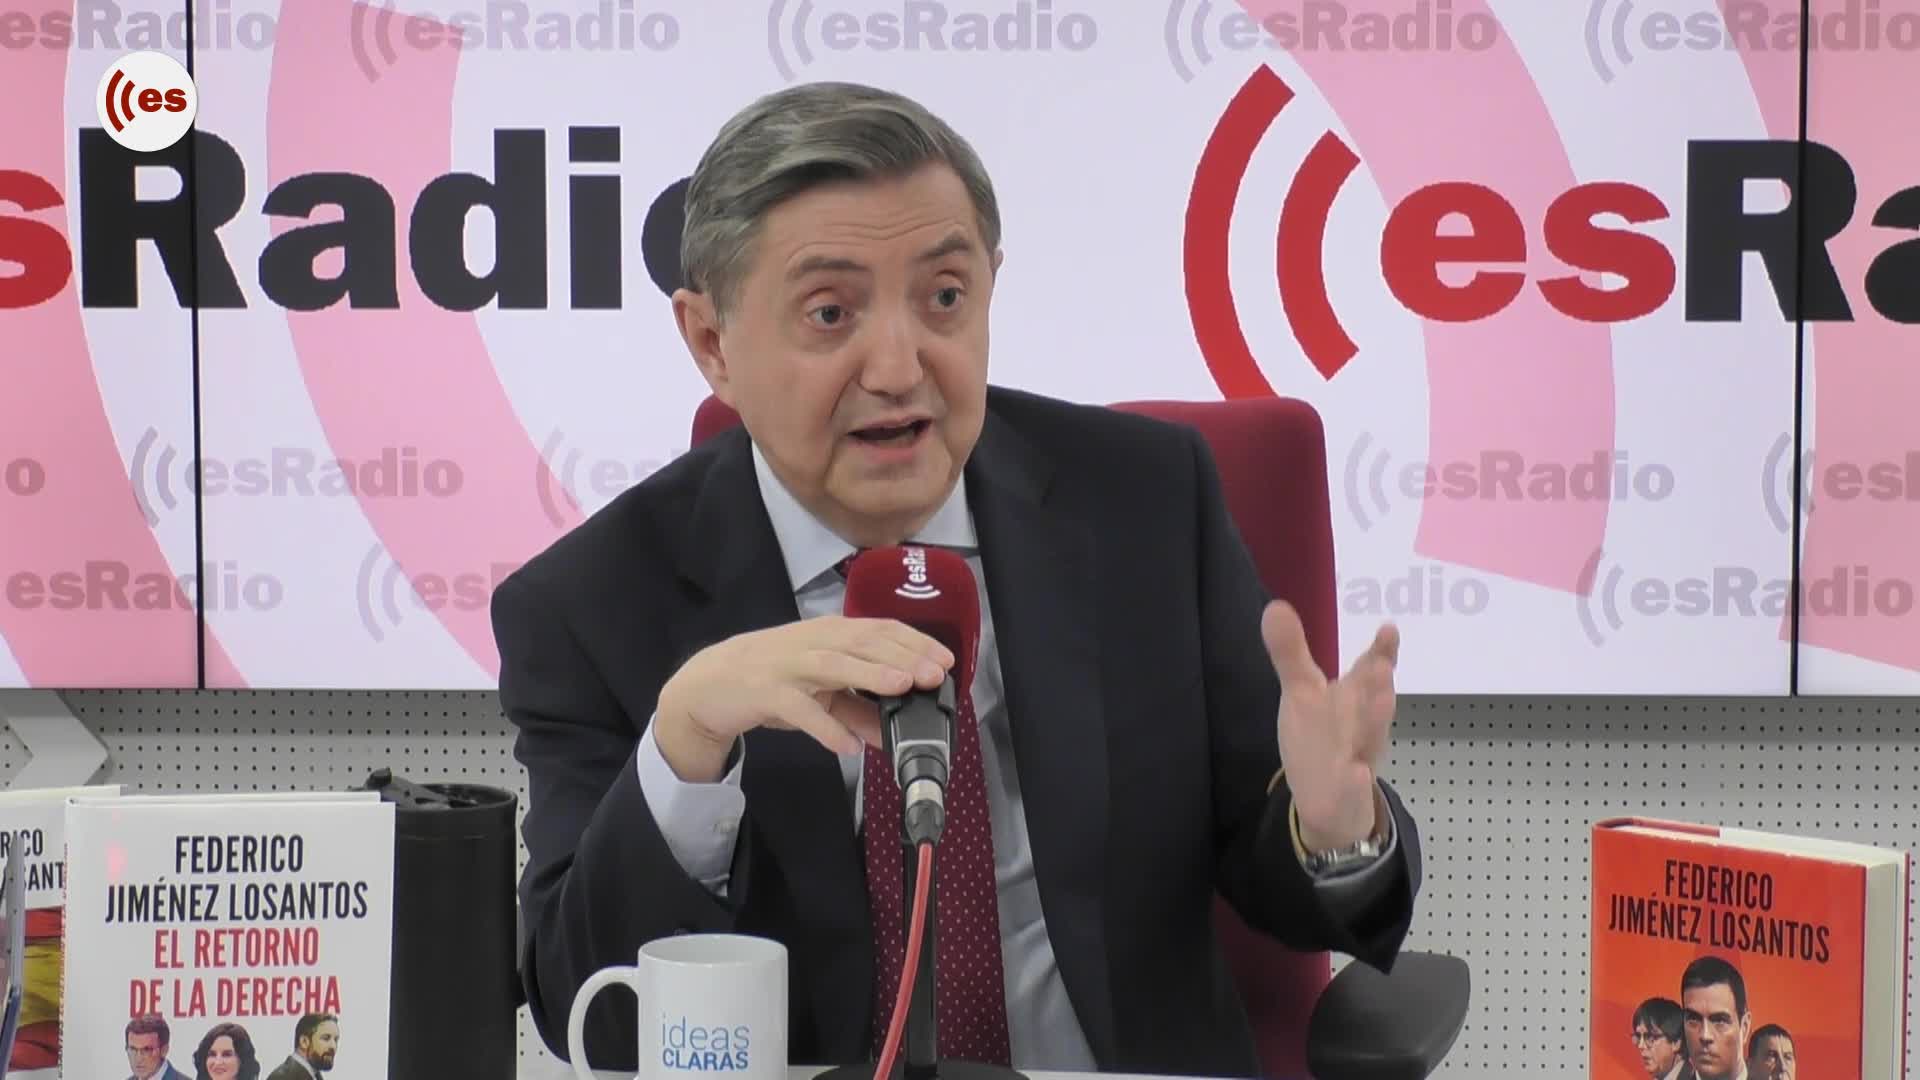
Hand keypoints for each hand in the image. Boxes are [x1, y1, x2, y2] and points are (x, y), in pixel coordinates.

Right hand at [654, 617, 955, 781]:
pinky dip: (823, 727)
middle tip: (933, 674)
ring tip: (901, 687)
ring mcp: (786, 666)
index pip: (878, 630)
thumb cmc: (771, 680)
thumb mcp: (819, 693)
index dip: (912, 642)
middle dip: (901, 656)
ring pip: (832, 664)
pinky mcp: (764, 693)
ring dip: (868, 675)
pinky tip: (846, 746)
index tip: (944, 660)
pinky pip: (798, 709)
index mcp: (828, 635)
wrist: (707, 685)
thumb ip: (856, 711)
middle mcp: (810, 643)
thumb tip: (893, 733)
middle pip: (861, 643)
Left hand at [1261, 599, 1397, 851]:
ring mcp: (1356, 759)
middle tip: (1381, 667)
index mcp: (1354, 698)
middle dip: (1376, 685)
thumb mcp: (1304, 694)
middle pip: (1373, 703)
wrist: (1333, 805)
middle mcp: (1361, 723)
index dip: (1380, 652)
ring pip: (1368, 741)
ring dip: (1372, 725)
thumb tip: (1275, 606)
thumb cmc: (1323, 738)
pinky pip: (1352, 788)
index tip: (1389, 629)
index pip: (1369, 671)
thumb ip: (1291, 653)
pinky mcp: (1346, 794)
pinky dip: (1355, 781)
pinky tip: (1357, 773)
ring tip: (1379, 705)